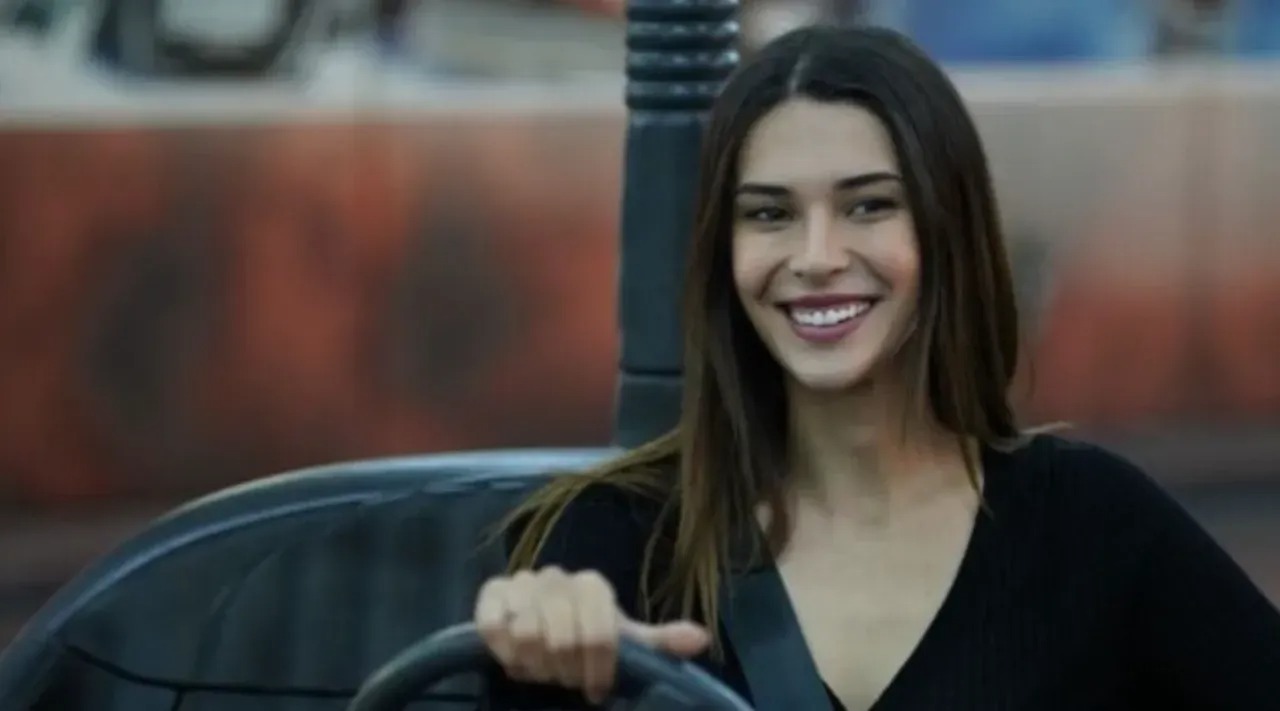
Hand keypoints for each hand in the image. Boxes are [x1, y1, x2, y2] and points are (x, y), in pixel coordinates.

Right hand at [474, 566, 710, 703]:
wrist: (539, 627)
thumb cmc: (586, 639)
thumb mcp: (624, 644)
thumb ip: (659, 643)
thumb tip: (701, 638)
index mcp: (593, 586)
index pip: (600, 635)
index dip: (596, 671)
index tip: (594, 689)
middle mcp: (557, 577)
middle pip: (562, 639)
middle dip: (563, 672)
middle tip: (563, 679)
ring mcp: (522, 582)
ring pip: (527, 635)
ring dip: (534, 666)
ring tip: (539, 669)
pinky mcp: (491, 592)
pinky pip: (493, 625)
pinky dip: (503, 650)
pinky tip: (512, 658)